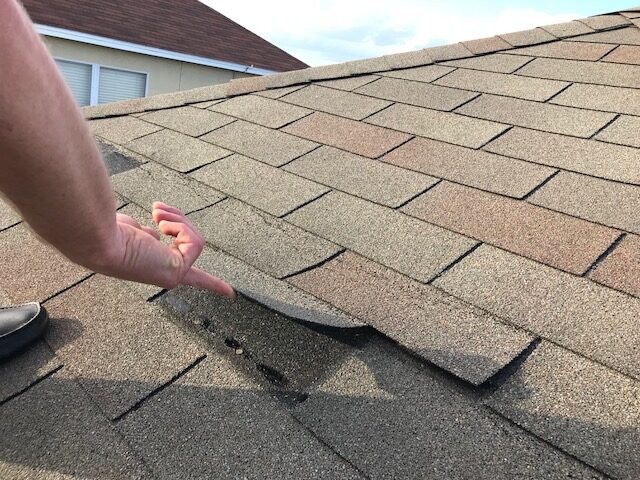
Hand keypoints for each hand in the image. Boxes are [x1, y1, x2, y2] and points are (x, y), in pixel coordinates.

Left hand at [98, 202, 234, 297]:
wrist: (97, 239)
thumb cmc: (104, 232)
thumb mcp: (133, 229)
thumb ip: (147, 233)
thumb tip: (153, 234)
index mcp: (152, 264)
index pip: (185, 276)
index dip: (210, 283)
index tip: (230, 293)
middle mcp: (163, 273)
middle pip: (191, 242)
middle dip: (178, 219)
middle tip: (156, 209)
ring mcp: (172, 275)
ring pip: (195, 238)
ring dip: (176, 219)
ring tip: (156, 213)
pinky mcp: (177, 270)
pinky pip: (194, 241)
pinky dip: (180, 227)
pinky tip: (160, 225)